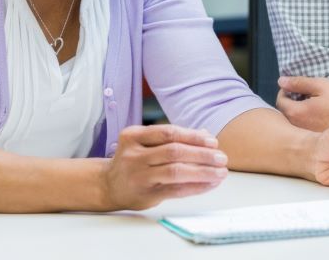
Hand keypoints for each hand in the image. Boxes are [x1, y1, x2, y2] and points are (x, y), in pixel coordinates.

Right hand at [101, 124, 227, 210]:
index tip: (213, 142)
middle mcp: (133, 155)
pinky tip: (210, 184)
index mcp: (133, 136)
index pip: (168, 132)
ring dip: (203, 171)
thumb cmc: (134, 159)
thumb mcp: (145, 143)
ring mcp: (138, 176)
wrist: (107, 185)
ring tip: (221, 172)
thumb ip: (172, 138)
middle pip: (174, 151)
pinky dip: (196, 187)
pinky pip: (175, 190)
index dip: (193, 136)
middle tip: (222, 157)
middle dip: (202, 154)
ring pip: (176, 171)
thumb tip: (207, 135)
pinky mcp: (144, 195)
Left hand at [276, 76, 328, 131]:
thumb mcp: (321, 85)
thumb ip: (299, 83)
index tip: (292, 86)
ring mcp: (308, 135)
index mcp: (297, 113)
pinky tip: (320, 114)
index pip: (280, 101)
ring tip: (312, 102)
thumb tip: (281, 81)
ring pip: (296, 120)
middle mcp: (299, 127)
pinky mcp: (318, 139)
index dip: (284, 90)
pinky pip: (306, 128)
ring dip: (299, 110)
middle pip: (286, 112)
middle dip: (291, 100)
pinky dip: (308, 119)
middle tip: (302, 93)